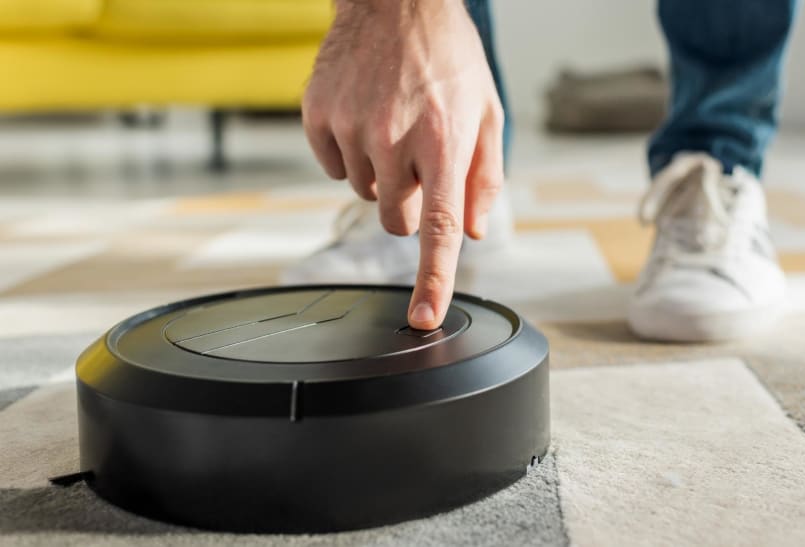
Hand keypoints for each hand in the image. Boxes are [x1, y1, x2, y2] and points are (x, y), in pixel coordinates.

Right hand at [302, 0, 503, 329]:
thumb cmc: (448, 56)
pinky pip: (333, 167)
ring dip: (381, 175)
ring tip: (394, 125)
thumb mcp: (486, 113)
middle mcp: (394, 139)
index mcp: (443, 141)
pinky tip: (366, 117)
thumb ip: (483, 178)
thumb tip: (472, 232)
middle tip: (418, 161)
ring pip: (365, 194)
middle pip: (396, 220)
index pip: (437, 228)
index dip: (432, 279)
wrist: (395, 1)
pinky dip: (350, 154)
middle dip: (410, 204)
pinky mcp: (318, 117)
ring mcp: (351, 128)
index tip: (422, 317)